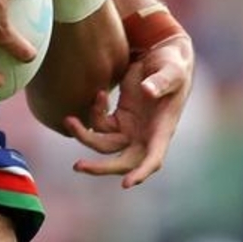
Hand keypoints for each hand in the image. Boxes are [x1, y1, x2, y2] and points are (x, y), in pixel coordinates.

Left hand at [65, 33, 192, 187]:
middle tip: (77, 165)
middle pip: (123, 162)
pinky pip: (101, 126)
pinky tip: (99, 95)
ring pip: (105, 145)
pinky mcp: (120, 118)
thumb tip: (147, 91)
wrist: (162, 57)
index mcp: (163, 129)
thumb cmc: (173, 65)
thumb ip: (161, 81)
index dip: (141, 172)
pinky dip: (94, 114)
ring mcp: (131, 129)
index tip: (127, 184)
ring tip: (70, 120)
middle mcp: (146, 135)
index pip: (154, 157)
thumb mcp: (172, 70)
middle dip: (101, 168)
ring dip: (86, 136)